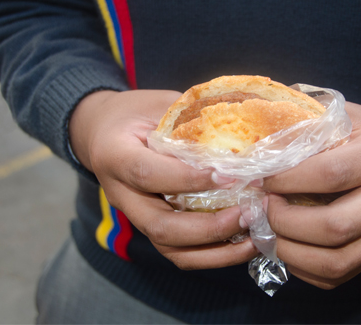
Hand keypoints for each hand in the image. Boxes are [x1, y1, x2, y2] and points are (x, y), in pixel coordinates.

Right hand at [69, 90, 257, 269]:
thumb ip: (191, 122)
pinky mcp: (153, 228)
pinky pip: (181, 253)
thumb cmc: (138, 112)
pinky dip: (216, 255)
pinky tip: (246, 243)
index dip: (189, 179)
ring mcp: (137, 216)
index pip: (148, 174)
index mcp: (116, 155)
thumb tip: (244, 136)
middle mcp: (121, 194)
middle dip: (209, 226)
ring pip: (172, 250)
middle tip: (248, 211)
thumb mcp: (161, 105)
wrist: (106, 131)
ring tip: (255, 235)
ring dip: (217, 251)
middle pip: (160, 226)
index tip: (231, 175)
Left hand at [263, 102, 360, 288]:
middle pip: (335, 227)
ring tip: (271, 231)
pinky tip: (290, 247)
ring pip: (336, 261)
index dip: (287, 179)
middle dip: (286, 222)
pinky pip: (338, 276)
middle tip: (264, 206)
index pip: (331, 174)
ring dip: (291, 252)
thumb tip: (260, 144)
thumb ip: (311, 126)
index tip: (261, 177)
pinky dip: (304, 269)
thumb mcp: (351, 117)